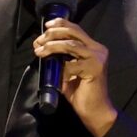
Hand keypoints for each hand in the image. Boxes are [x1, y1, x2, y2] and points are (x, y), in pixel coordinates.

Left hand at [34, 21, 117, 136]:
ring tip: (39, 51)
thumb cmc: (81, 94)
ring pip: (71, 44)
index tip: (45, 26)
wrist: (95, 112)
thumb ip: (62, 59)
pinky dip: (61, 69)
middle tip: (39, 41)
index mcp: (93, 48)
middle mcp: (98, 49)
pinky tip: (56, 75)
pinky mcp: (95, 69)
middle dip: (53, 33)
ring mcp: (98, 58)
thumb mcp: (68, 71)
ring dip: (52, 46)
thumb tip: (43, 48)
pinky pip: (72, 65)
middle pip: (73, 31)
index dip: (60, 24)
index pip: (75, 29)